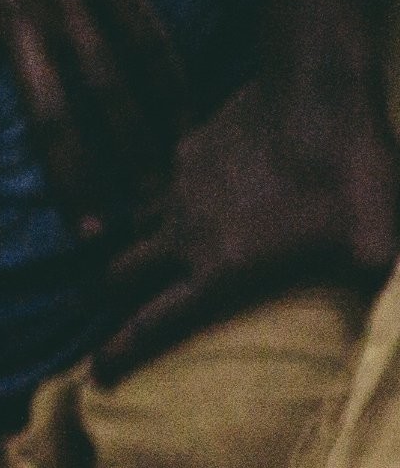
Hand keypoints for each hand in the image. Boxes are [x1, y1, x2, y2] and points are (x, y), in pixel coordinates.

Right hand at [95, 66, 399, 380]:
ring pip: (134, 228)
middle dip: (114, 298)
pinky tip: (198, 199)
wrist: (319, 91)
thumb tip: (380, 326)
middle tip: (122, 309)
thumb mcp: (374, 246)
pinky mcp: (186, 153)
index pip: (151, 324)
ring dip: (136, 248)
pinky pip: (164, 187)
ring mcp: (179, 190)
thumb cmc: (350, 174)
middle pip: (120, 275)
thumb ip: (367, 286)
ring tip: (152, 257)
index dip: (119, 354)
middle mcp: (184, 236)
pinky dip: (169, 204)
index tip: (96, 377)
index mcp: (220, 270)